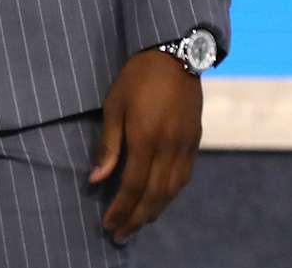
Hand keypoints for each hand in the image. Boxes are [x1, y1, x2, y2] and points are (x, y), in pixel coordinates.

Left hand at [88, 48, 202, 244]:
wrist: (175, 54)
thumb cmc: (136, 77)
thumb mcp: (114, 105)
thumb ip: (108, 145)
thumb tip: (96, 179)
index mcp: (146, 137)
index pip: (133, 185)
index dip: (121, 209)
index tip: (108, 224)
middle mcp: (169, 146)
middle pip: (155, 195)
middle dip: (136, 219)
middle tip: (120, 236)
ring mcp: (186, 145)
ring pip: (172, 190)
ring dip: (154, 211)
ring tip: (137, 224)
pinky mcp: (195, 141)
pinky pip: (184, 177)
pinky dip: (170, 194)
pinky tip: (158, 201)